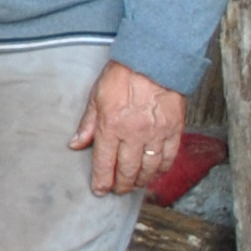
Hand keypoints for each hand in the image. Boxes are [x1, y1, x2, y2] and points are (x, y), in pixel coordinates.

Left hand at [69, 60, 186, 198]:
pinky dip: (161, 170)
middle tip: (118, 190)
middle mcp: (134, 134)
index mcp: (112, 126)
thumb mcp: (97, 97)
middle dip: (121, 185)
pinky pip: (168, 158)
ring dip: (141, 181)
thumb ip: (88, 124)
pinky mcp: (174, 130)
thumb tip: (76, 144)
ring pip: (149, 169)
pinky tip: (155, 172)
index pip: (104, 163)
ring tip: (135, 183)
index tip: (100, 190)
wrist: (154, 60)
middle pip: (127, 171)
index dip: (102, 181)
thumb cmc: (123, 75)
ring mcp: (156, 134)